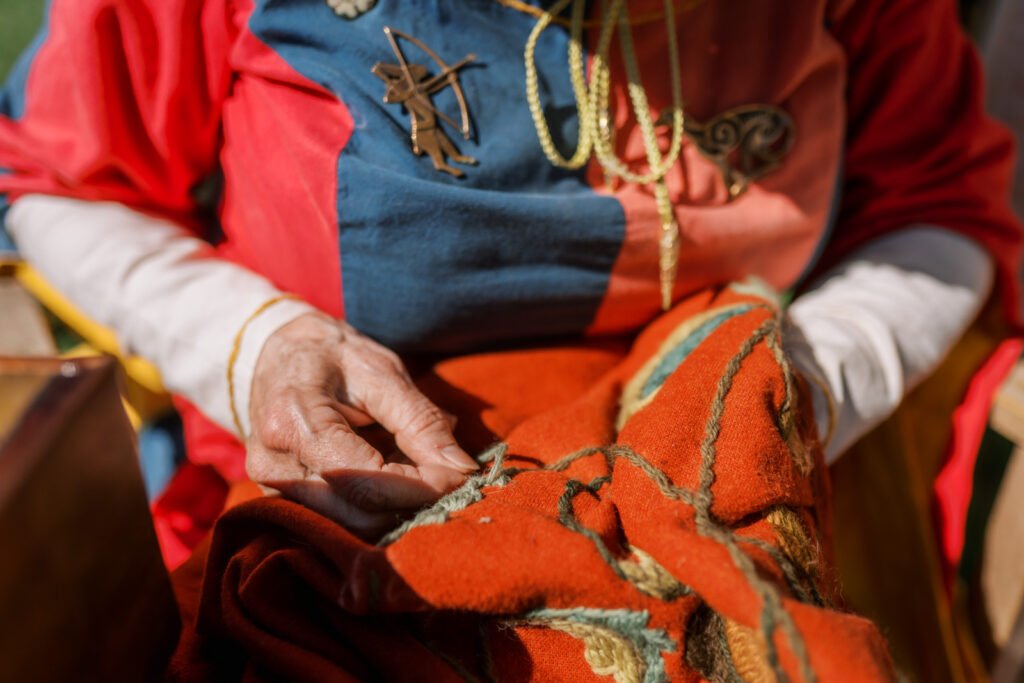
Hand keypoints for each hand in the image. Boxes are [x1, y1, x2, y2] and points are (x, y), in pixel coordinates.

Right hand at [245, 313, 477, 536]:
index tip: (461, 474)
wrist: (276, 353)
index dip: (423, 487)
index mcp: (294, 423)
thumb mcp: (382, 372)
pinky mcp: (278, 500)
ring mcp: (270, 487)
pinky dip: (375, 507)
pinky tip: (392, 477)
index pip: (367, 482)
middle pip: (358, 515)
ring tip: (420, 471)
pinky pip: (338, 520)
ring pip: (350, 526)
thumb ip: (422, 421)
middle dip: (413, 503)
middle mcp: (273, 465)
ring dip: (396, 508)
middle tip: (450, 477)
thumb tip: (462, 469)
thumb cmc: (332, 355)